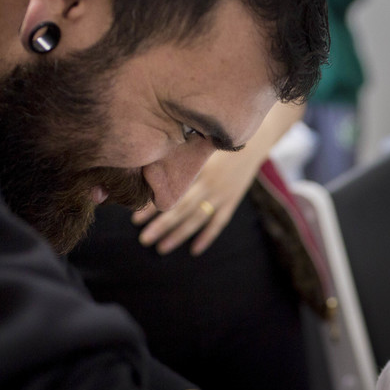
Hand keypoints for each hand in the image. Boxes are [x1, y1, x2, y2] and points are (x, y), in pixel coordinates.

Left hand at [133, 150, 254, 254]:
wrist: (253, 141)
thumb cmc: (218, 140)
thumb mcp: (198, 145)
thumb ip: (179, 156)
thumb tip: (150, 168)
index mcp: (196, 168)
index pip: (171, 192)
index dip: (153, 207)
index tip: (136, 220)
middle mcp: (208, 183)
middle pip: (181, 208)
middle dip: (161, 225)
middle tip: (144, 239)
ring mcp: (221, 193)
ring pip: (197, 218)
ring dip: (179, 234)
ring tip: (161, 248)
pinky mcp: (232, 200)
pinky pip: (219, 222)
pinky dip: (207, 236)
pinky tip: (194, 250)